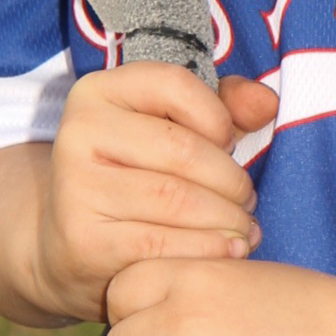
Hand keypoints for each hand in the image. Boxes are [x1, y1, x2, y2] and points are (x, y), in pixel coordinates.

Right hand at [28, 65, 277, 323]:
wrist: (69, 245)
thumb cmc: (136, 176)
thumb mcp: (172, 128)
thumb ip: (224, 106)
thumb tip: (266, 103)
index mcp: (98, 91)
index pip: (176, 84)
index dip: (218, 117)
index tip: (228, 144)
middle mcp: (78, 132)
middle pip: (183, 149)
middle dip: (231, 180)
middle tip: (247, 201)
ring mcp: (76, 188)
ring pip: (177, 200)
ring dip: (227, 218)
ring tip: (243, 228)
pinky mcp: (84, 241)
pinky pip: (163, 244)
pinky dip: (208, 249)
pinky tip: (229, 251)